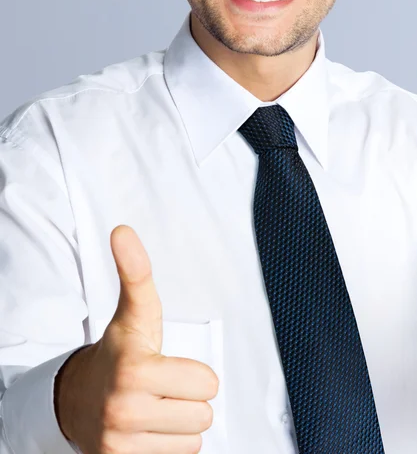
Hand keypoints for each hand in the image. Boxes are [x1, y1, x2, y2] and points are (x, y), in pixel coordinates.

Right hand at [54, 225, 218, 453]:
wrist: (75, 398)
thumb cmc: (115, 352)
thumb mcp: (132, 313)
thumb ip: (136, 272)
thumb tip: (123, 230)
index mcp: (135, 370)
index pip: (207, 383)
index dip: (194, 374)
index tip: (168, 365)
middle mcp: (125, 410)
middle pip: (203, 414)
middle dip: (188, 400)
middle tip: (161, 387)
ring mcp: (121, 444)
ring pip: (193, 442)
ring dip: (178, 426)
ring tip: (153, 408)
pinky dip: (166, 448)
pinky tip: (147, 431)